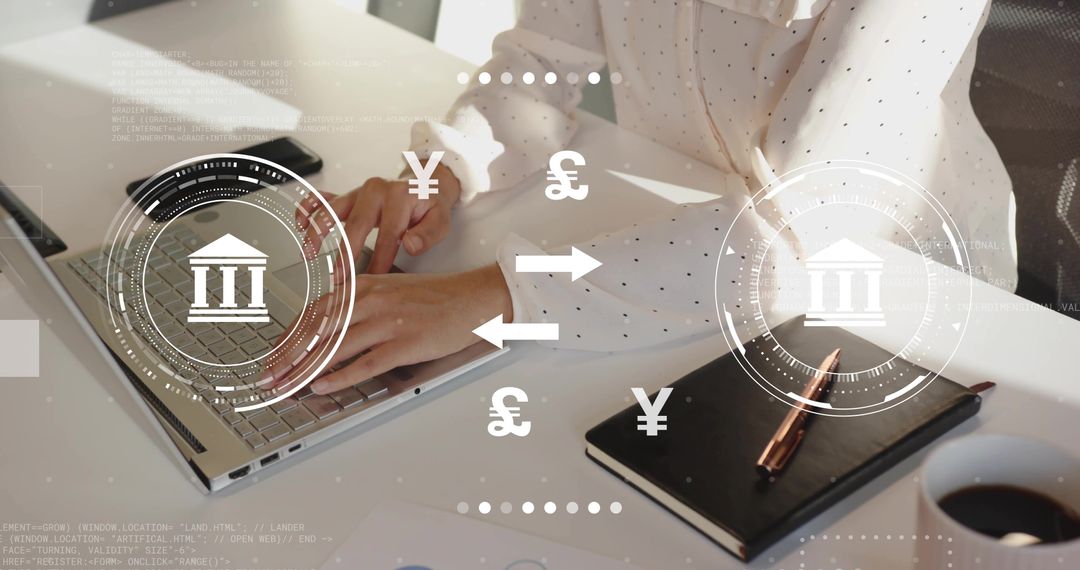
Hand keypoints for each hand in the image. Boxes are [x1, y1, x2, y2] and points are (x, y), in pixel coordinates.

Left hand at [266, 264, 511, 394]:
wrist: (473, 298)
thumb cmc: (435, 298)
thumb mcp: (391, 292)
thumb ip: (360, 306)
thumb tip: (331, 329)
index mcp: (365, 287)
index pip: (315, 314)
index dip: (288, 338)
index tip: (271, 356)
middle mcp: (372, 301)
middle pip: (317, 332)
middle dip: (287, 358)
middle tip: (267, 378)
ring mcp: (388, 322)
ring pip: (335, 348)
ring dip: (305, 370)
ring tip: (285, 387)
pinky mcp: (405, 343)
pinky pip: (365, 363)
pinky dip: (340, 376)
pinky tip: (323, 386)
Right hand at [297, 161, 461, 272]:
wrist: (425, 184)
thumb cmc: (429, 206)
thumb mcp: (440, 220)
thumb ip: (427, 234)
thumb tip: (409, 245)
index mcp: (400, 197)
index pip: (388, 234)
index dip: (379, 259)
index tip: (372, 278)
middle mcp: (376, 190)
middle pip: (356, 223)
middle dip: (345, 253)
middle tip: (338, 277)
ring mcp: (359, 191)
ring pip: (334, 209)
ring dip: (318, 231)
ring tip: (309, 253)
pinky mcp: (349, 194)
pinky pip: (324, 197)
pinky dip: (309, 208)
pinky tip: (301, 223)